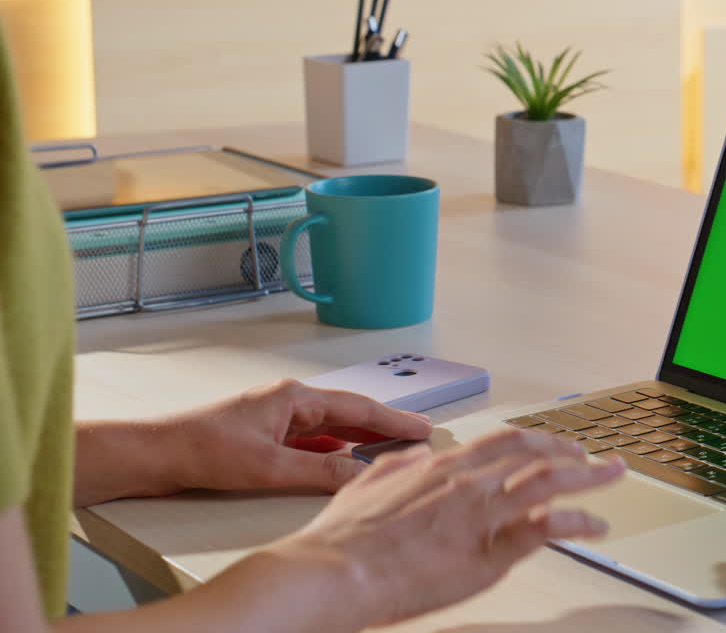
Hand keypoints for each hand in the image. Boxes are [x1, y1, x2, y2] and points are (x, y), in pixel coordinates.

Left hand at [163, 378, 433, 493]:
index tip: (422, 428)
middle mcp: (289, 402)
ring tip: (390, 450)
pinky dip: (334, 450)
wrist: (156, 454)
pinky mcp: (265, 436)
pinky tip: (343, 461)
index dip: (394, 420)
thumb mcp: (270, 466)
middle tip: (417, 437)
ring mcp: (277, 418)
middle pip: (349, 413)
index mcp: (294, 397)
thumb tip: (362, 474)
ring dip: (360, 438)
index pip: (358, 407)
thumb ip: (320, 472)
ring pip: (331, 428)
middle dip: (384, 426)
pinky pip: (312, 440)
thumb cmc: (202, 449)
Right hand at [270, 427, 625, 627]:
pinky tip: (594, 527)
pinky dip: (577, 524)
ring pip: (549, 482)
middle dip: (572, 453)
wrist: (334, 571)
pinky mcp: (488, 551)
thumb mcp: (367, 482)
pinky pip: (546, 529)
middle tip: (595, 458)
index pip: (503, 441)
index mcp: (441, 466)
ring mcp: (480, 514)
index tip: (555, 445)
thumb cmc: (344, 538)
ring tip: (611, 477)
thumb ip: (396, 465)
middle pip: (534, 453)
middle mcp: (467, 482)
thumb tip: (411, 453)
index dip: (537, 440)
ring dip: (588, 478)